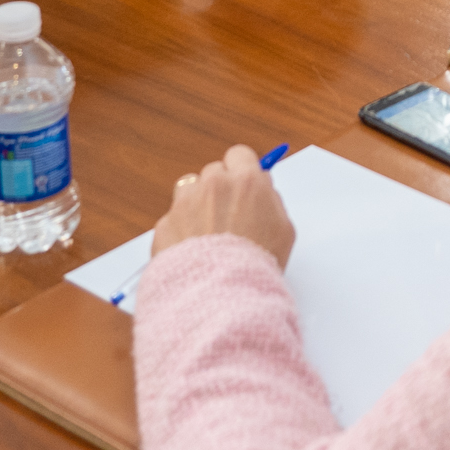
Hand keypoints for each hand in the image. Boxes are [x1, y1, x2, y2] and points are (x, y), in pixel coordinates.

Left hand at [151, 145, 295, 267]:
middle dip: (219, 190)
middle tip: (228, 217)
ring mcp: (185, 203)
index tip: (242, 186)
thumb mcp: (284, 230)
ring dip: (196, 205)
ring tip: (208, 234)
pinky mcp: (165, 224)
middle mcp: (213, 185)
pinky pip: (173, 220)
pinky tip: (193, 252)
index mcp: (246, 181)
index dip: (241, 171)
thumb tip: (262, 188)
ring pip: (188, 190)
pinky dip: (180, 232)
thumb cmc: (258, 265)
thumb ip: (271, 201)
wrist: (222, 295)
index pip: (239, 155)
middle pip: (213, 172)